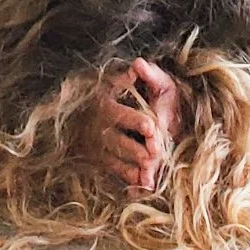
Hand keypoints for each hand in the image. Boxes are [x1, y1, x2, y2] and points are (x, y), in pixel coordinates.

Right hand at [84, 57, 184, 189]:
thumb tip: (138, 64)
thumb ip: (144, 73)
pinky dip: (131, 179)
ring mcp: (99, 147)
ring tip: (151, 172)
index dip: (136, 121)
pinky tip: (145, 185)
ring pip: (117, 160)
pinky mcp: (102, 161)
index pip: (121, 115)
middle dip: (137, 150)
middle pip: (118, 142)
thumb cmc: (128, 93)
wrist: (94, 113)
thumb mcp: (136, 80)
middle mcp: (100, 127)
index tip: (151, 127)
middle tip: (155, 154)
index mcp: (106, 104)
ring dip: (135, 168)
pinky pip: (116, 173)